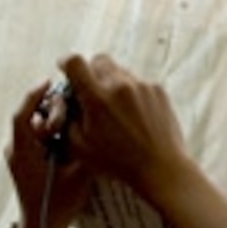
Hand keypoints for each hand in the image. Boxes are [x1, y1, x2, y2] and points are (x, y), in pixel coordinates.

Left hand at [5, 79, 92, 227]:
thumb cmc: (59, 205)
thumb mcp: (79, 174)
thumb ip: (83, 146)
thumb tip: (92, 123)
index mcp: (23, 152)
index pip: (23, 115)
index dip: (35, 95)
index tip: (50, 82)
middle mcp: (16, 151)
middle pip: (30, 118)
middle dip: (50, 110)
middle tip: (70, 110)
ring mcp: (19, 157)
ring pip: (34, 127)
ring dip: (52, 121)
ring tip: (73, 122)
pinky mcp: (25, 162)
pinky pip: (36, 138)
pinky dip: (51, 132)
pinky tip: (69, 135)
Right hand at [55, 55, 193, 213]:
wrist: (160, 167)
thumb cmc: (117, 162)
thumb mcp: (79, 146)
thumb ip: (67, 118)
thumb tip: (67, 101)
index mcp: (97, 99)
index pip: (75, 62)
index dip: (67, 62)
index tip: (66, 68)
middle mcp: (120, 86)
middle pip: (99, 60)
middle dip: (91, 72)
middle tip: (91, 91)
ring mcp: (142, 85)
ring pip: (120, 71)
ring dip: (112, 83)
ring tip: (115, 110)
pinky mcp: (158, 89)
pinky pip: (138, 82)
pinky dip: (131, 93)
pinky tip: (133, 115)